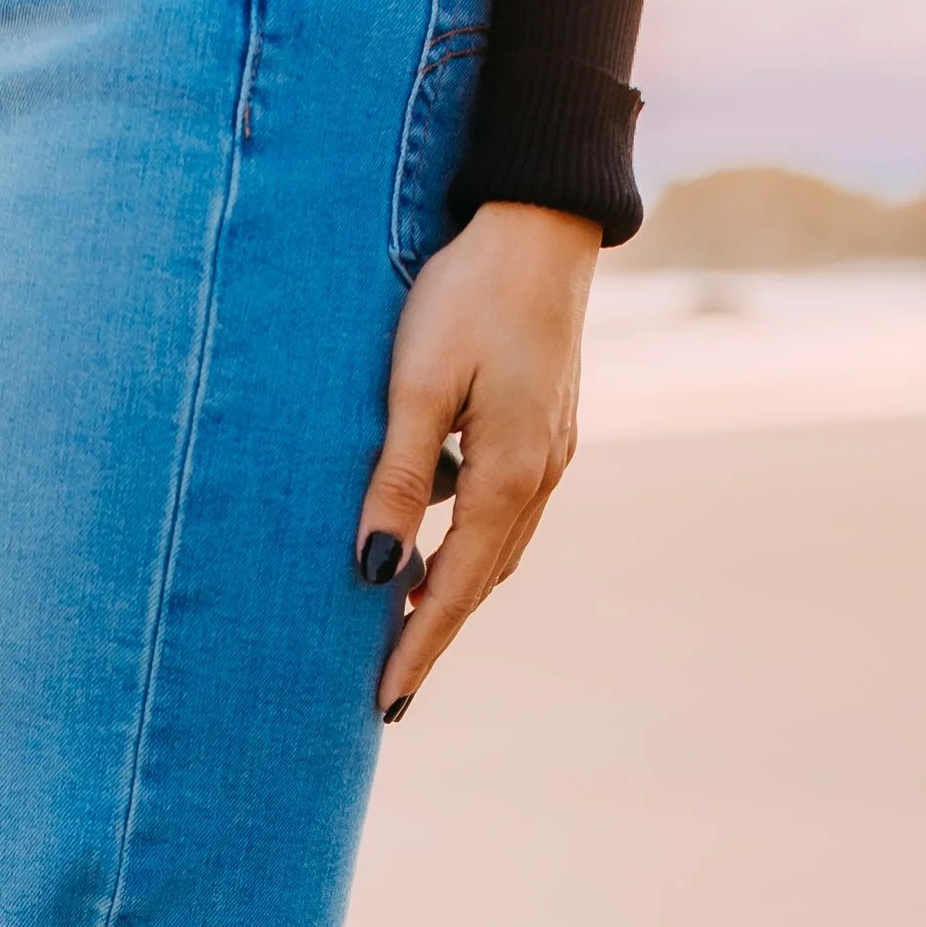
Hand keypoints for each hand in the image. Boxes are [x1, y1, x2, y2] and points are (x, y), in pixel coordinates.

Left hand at [354, 201, 598, 716]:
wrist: (541, 223)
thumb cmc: (469, 293)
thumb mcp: (418, 385)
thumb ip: (397, 479)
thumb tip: (373, 570)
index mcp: (511, 476)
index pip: (455, 589)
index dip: (417, 648)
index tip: (385, 703)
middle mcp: (541, 477)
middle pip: (482, 582)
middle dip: (433, 634)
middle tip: (388, 687)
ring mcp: (552, 454)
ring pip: (497, 550)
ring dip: (452, 591)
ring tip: (398, 628)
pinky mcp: (548, 428)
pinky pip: (505, 512)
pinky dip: (468, 544)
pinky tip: (430, 543)